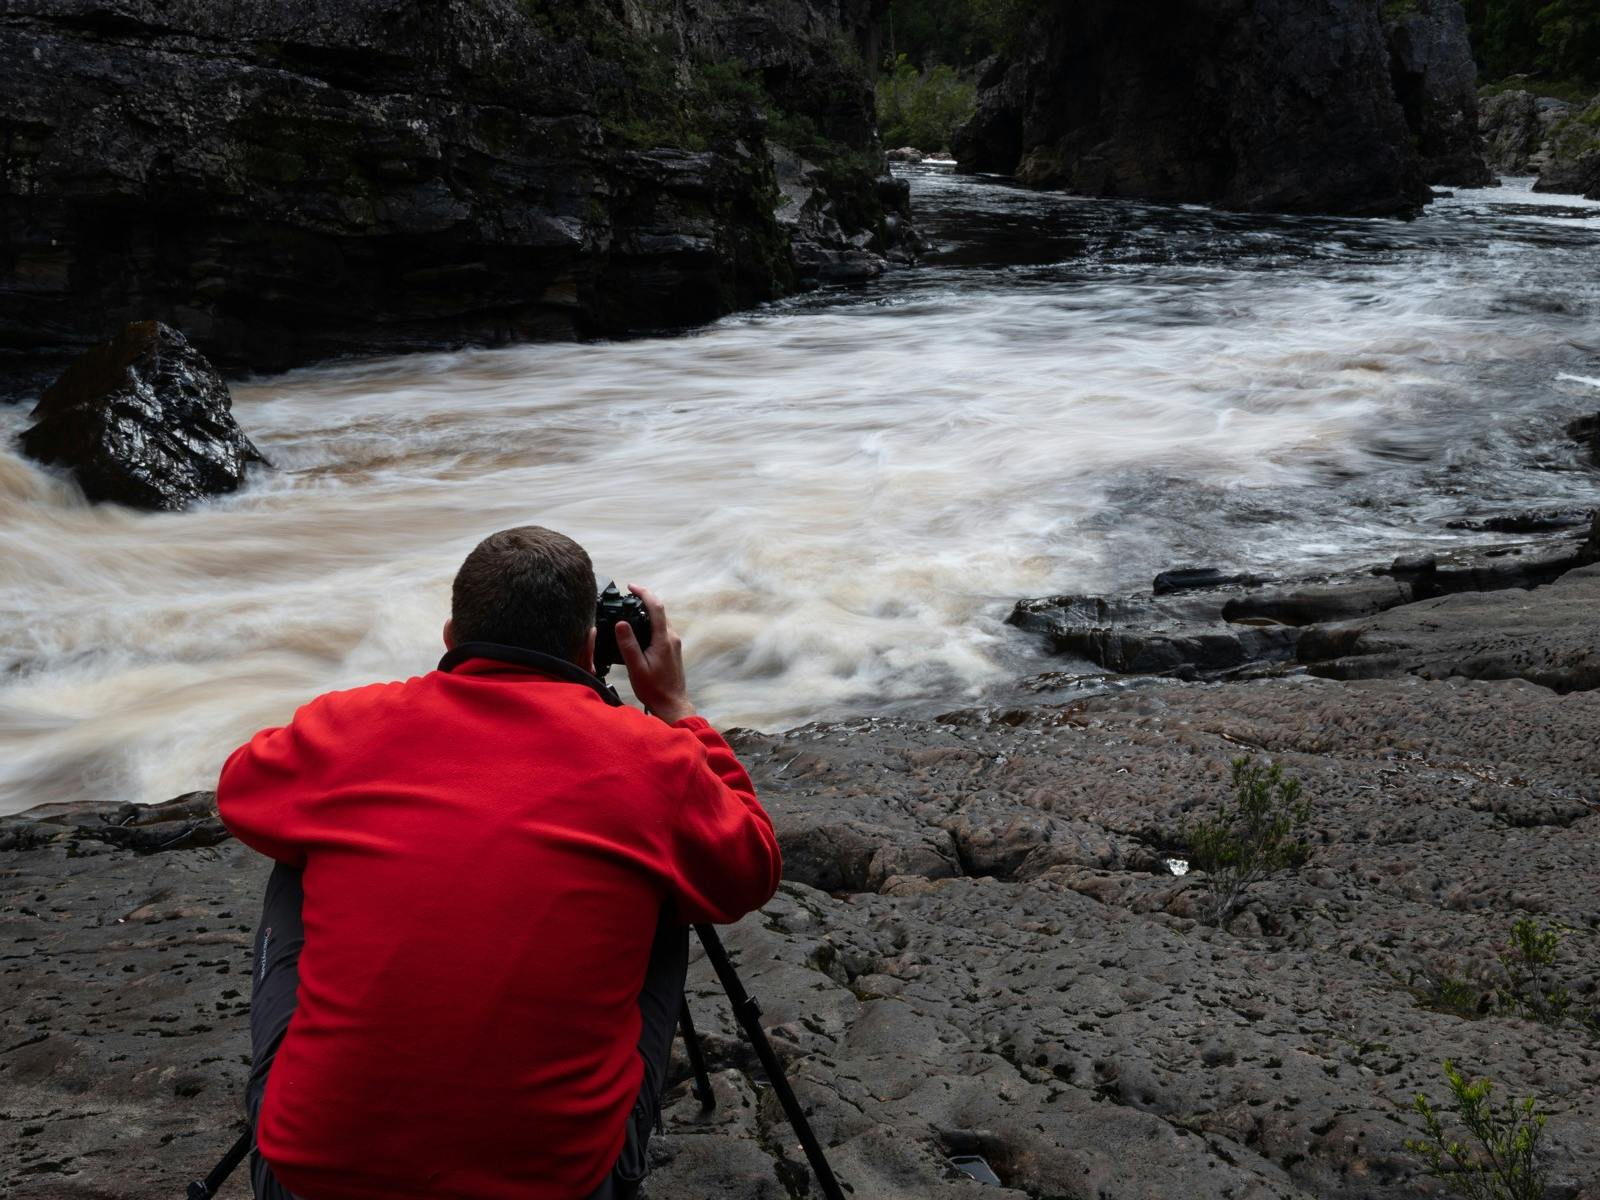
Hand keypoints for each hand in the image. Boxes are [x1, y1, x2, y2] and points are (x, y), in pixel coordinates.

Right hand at [615, 584, 694, 723]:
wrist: (671, 704)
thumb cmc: (654, 689)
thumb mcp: (636, 667)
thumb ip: (628, 644)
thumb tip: (621, 623)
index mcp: (663, 639)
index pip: (656, 607)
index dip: (644, 593)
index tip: (631, 587)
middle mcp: (672, 638)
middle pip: (659, 611)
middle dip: (643, 600)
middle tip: (627, 596)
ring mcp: (674, 643)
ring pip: (661, 620)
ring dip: (647, 612)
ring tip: (630, 609)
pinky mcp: (672, 649)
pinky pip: (661, 630)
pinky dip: (650, 623)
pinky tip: (639, 629)